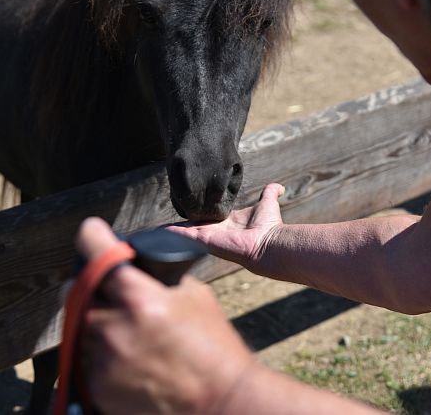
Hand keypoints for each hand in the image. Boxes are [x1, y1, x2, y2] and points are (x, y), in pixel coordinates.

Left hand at [77, 218, 256, 413]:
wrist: (219, 401)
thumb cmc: (213, 348)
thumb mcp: (194, 296)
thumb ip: (157, 276)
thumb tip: (131, 261)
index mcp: (140, 300)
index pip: (98, 255)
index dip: (91, 238)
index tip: (90, 233)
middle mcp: (114, 329)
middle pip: (79, 292)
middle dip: (92, 286)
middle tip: (113, 292)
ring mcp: (103, 361)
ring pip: (80, 325)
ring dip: (96, 320)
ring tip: (128, 331)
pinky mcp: (97, 388)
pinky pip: (85, 357)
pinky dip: (100, 351)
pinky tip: (128, 355)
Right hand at [166, 183, 285, 268]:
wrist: (268, 244)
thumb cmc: (268, 228)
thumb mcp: (267, 204)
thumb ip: (270, 193)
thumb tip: (279, 186)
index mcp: (224, 221)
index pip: (205, 217)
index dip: (194, 213)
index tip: (183, 209)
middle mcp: (214, 230)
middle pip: (190, 226)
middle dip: (176, 225)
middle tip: (158, 225)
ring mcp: (207, 236)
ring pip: (183, 233)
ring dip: (168, 232)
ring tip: (151, 232)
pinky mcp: (204, 240)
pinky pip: (183, 236)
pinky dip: (170, 235)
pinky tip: (157, 234)